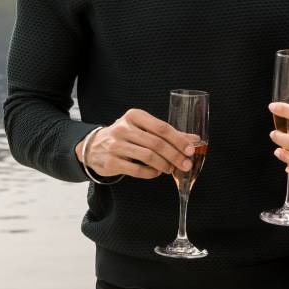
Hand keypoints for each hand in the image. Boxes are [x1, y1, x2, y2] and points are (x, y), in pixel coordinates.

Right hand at [78, 108, 198, 180]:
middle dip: (174, 155)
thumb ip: (168, 134)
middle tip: (185, 164)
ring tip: (170, 169)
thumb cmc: (125, 136)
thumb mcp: (143, 129)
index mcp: (134, 116)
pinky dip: (150, 173)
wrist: (94, 146)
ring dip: (164, 165)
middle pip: (156, 143)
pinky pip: (137, 170)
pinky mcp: (111, 161)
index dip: (178, 139)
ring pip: (147, 157)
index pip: (161, 127)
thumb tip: (194, 140)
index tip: (190, 149)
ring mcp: (116, 145)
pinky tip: (156, 172)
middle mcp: (124, 128)